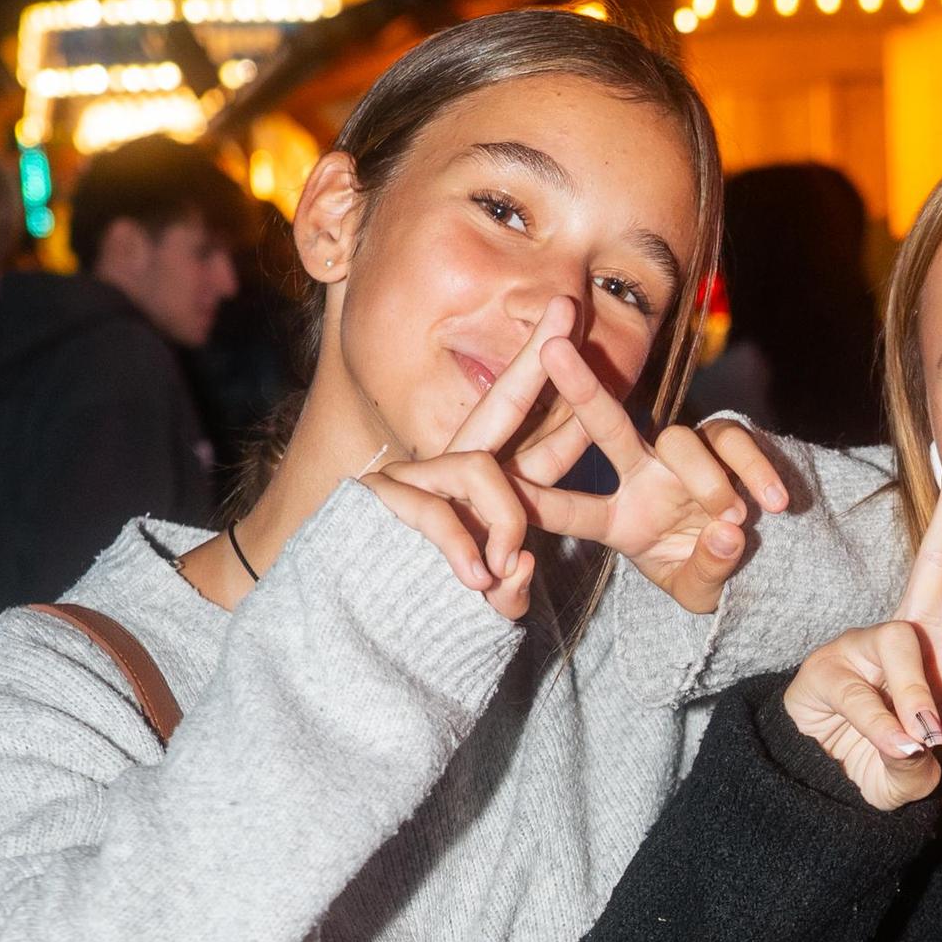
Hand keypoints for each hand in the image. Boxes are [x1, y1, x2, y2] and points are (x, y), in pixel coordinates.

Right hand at [359, 305, 580, 613]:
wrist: (351, 633)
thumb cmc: (423, 617)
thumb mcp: (485, 608)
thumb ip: (510, 588)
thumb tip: (519, 564)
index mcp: (483, 493)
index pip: (536, 445)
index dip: (569, 410)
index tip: (590, 355)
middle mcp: (451, 472)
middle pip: (502, 403)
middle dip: (537, 358)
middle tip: (564, 308)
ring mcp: (416, 479)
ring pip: (484, 470)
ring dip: (505, 520)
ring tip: (499, 567)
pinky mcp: (384, 497)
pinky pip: (440, 511)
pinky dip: (461, 546)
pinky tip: (475, 579)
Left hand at [511, 335, 789, 610]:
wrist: (762, 559)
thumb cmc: (710, 574)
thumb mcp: (701, 593)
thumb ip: (707, 572)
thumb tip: (727, 533)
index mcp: (619, 518)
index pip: (571, 509)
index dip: (535, 501)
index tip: (493, 484)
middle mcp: (644, 476)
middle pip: (608, 426)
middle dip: (579, 387)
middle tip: (552, 351)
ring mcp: (684, 458)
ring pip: (680, 441)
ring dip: (705, 479)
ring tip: (731, 517)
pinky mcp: (728, 445)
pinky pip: (736, 443)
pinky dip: (755, 471)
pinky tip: (775, 503)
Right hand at [782, 419, 941, 808]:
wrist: (820, 777)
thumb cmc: (882, 765)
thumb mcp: (908, 778)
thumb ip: (913, 767)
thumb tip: (915, 742)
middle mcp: (916, 636)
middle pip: (940, 550)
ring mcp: (870, 643)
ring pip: (903, 647)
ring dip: (912, 699)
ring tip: (913, 743)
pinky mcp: (829, 664)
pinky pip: (861, 689)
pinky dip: (877, 725)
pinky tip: (883, 744)